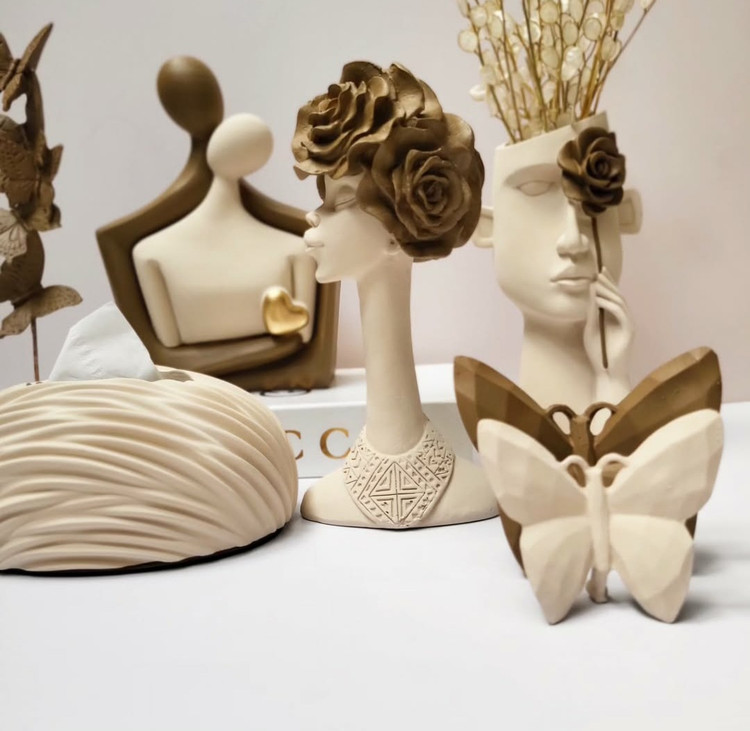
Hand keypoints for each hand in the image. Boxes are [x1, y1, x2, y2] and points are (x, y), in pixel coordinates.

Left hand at [584, 267, 633, 392]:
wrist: (606, 372)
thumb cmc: (598, 353)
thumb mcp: (591, 328)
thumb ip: (592, 312)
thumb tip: (591, 294)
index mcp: (616, 317)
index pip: (613, 296)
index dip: (608, 283)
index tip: (600, 271)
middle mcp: (625, 318)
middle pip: (618, 296)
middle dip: (609, 283)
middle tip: (599, 272)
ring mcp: (628, 323)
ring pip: (620, 302)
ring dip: (608, 291)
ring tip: (597, 283)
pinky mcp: (629, 330)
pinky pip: (621, 313)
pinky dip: (610, 305)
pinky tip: (600, 300)